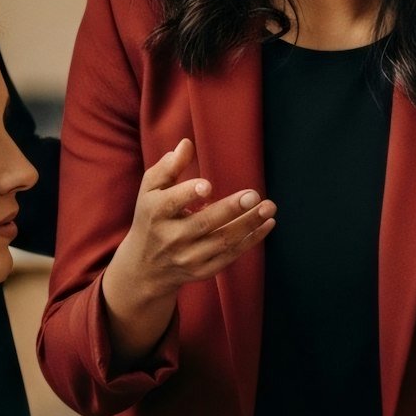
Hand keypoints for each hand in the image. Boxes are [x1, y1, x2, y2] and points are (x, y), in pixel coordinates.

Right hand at [101, 139, 274, 364]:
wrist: (146, 268)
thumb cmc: (151, 218)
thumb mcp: (150, 191)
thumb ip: (168, 167)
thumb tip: (186, 144)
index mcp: (156, 213)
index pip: (172, 203)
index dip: (189, 194)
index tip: (208, 186)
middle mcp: (171, 238)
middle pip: (204, 223)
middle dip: (230, 209)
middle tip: (254, 195)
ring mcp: (188, 257)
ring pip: (223, 241)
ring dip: (249, 224)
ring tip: (269, 208)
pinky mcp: (203, 270)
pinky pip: (231, 255)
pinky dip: (251, 241)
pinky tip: (267, 224)